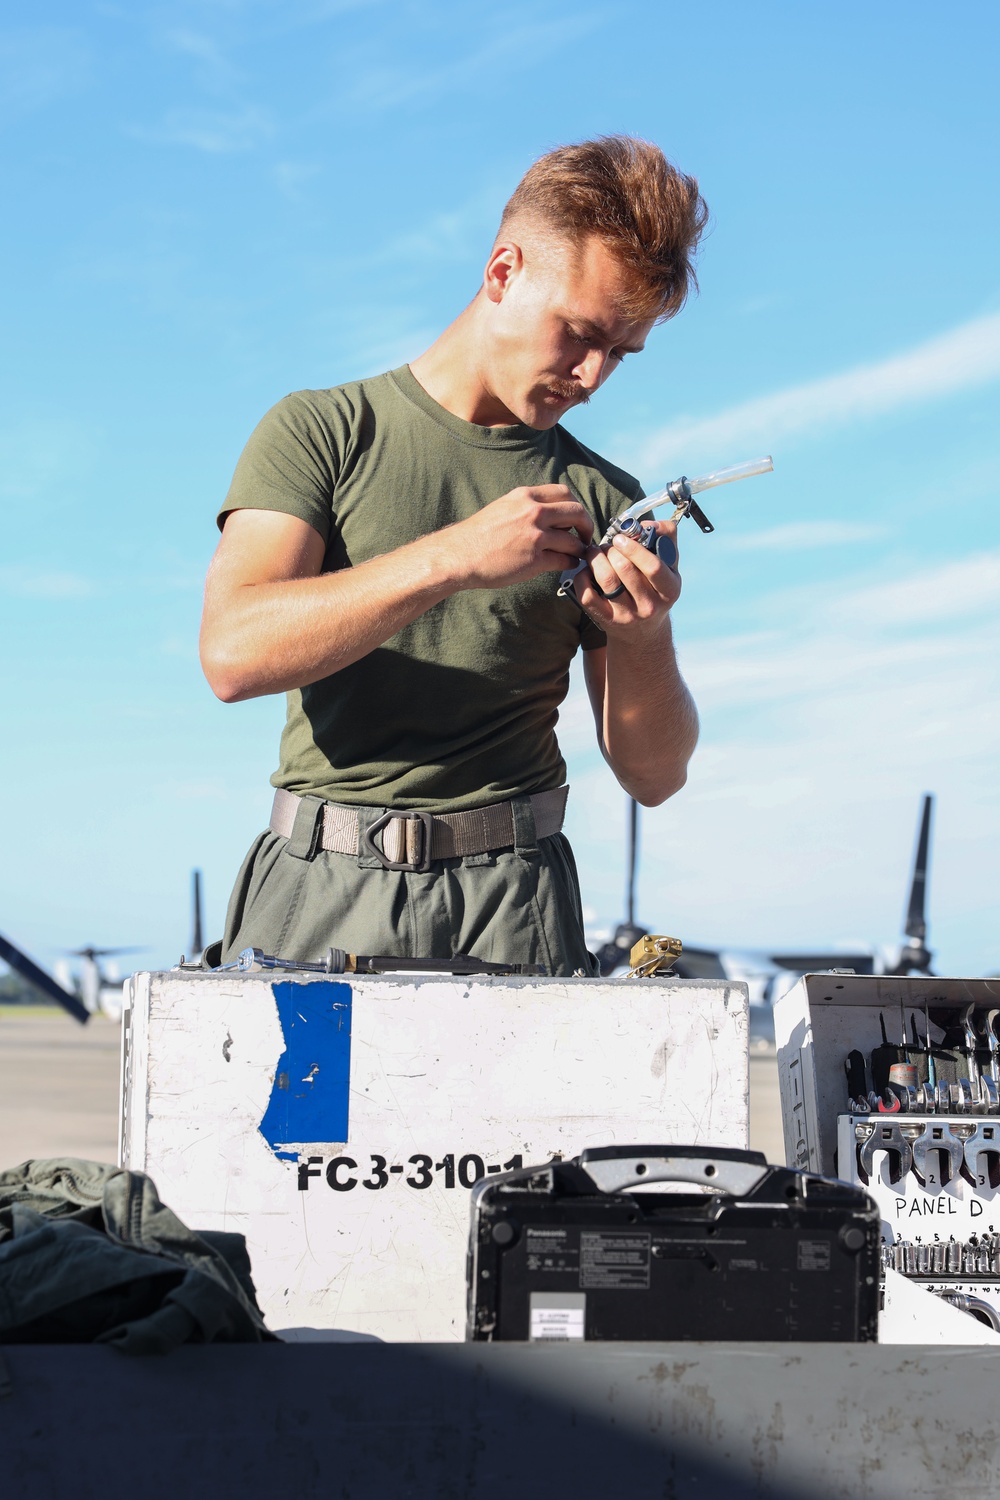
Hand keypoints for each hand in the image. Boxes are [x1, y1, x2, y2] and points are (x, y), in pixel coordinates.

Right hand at [437, 484, 593, 589]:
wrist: (459, 555)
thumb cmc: (478, 534)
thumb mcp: (503, 507)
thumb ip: (526, 506)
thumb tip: (548, 512)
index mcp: (525, 496)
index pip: (564, 493)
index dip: (575, 505)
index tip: (575, 517)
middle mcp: (533, 512)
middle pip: (577, 512)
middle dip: (586, 525)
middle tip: (584, 536)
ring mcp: (535, 536)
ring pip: (574, 539)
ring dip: (580, 548)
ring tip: (577, 553)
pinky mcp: (535, 560)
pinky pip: (565, 559)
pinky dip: (571, 562)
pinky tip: (568, 564)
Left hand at [574, 518, 680, 635]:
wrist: (642, 632)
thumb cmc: (655, 589)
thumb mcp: (669, 568)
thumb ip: (666, 539)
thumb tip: (648, 524)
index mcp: (669, 590)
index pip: (653, 567)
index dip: (635, 549)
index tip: (621, 538)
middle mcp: (650, 606)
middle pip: (625, 570)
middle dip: (611, 550)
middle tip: (607, 544)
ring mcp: (627, 615)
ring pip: (607, 580)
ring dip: (596, 559)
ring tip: (595, 552)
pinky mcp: (606, 620)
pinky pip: (588, 596)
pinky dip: (582, 578)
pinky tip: (586, 570)